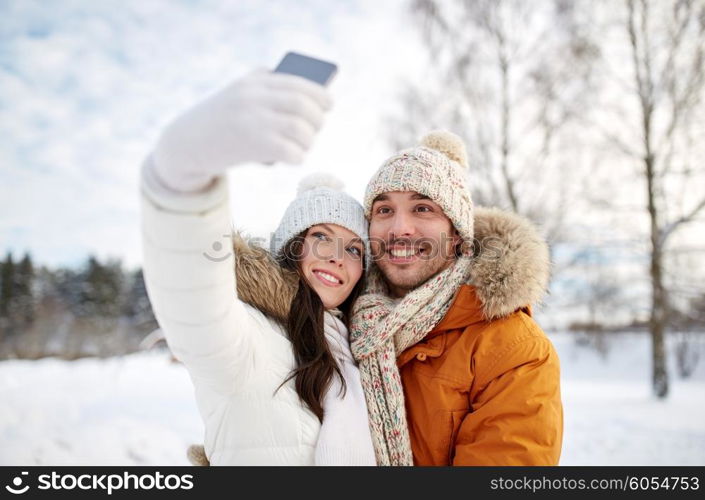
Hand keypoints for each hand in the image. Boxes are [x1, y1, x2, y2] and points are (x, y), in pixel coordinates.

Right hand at [152, 69, 331, 191]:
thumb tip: (309, 96)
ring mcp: (253, 121)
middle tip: (315, 128)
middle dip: (317, 119)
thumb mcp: (238, 94)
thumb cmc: (220, 121)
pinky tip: (294, 158)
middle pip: (303, 105)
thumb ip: (266, 87)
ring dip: (308, 140)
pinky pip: (291, 151)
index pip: (298, 83)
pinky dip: (298, 156)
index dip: (320, 95)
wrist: (186, 144)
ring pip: (300, 129)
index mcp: (254, 82)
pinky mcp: (252, 145)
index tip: (329, 104)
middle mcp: (254, 98)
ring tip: (302, 145)